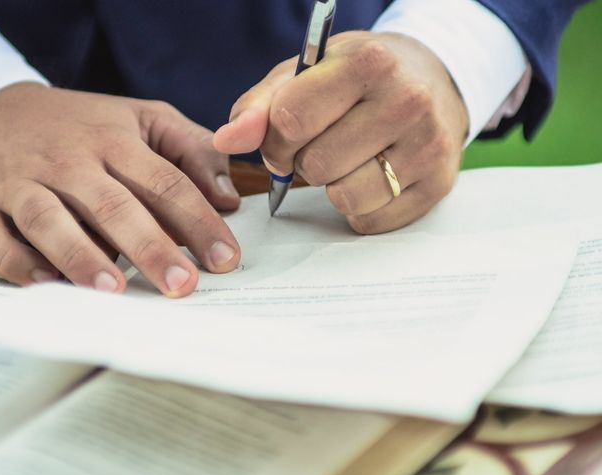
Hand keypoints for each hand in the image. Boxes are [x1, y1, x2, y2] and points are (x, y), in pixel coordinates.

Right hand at [0, 83, 240, 296]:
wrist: (1, 110)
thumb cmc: (87, 125)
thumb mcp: (145, 120)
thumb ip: (193, 151)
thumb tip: (227, 199)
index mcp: (114, 141)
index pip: (165, 183)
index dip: (198, 221)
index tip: (225, 259)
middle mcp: (67, 162)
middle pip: (112, 205)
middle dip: (150, 247)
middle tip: (181, 284)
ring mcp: (19, 183)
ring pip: (49, 220)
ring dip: (81, 257)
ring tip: (116, 290)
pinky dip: (16, 262)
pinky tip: (46, 284)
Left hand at [214, 32, 467, 233]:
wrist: (436, 81)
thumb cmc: (360, 78)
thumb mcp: (308, 74)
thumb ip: (261, 106)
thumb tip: (228, 140)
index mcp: (367, 63)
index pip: (291, 120)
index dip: (275, 139)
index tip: (283, 139)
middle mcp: (406, 101)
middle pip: (316, 165)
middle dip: (305, 163)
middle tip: (322, 146)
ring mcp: (428, 146)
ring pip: (345, 198)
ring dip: (333, 187)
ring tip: (348, 161)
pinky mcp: (437, 185)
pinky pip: (371, 220)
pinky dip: (360, 208)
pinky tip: (372, 178)